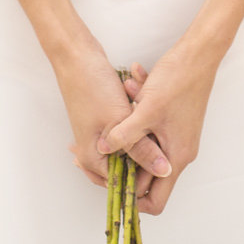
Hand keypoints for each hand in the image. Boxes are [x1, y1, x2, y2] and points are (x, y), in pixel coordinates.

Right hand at [55, 46, 169, 198]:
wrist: (77, 58)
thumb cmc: (92, 88)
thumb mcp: (120, 121)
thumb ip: (142, 149)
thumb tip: (164, 170)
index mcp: (94, 160)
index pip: (126, 184)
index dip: (148, 175)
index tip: (166, 158)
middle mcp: (95, 153)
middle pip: (130, 166)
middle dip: (147, 148)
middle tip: (158, 129)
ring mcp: (101, 138)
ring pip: (132, 146)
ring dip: (143, 130)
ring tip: (146, 106)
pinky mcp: (106, 124)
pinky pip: (128, 130)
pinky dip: (136, 119)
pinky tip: (139, 98)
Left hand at [99, 41, 218, 215]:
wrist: (199, 54)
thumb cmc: (179, 81)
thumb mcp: (146, 110)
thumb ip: (124, 134)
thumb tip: (104, 151)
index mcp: (176, 157)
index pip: (155, 200)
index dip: (132, 198)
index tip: (111, 182)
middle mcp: (178, 151)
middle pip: (145, 171)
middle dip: (124, 155)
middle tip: (102, 142)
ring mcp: (175, 136)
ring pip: (144, 142)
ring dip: (130, 125)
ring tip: (125, 97)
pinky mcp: (171, 121)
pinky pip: (148, 124)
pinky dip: (138, 109)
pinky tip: (133, 84)